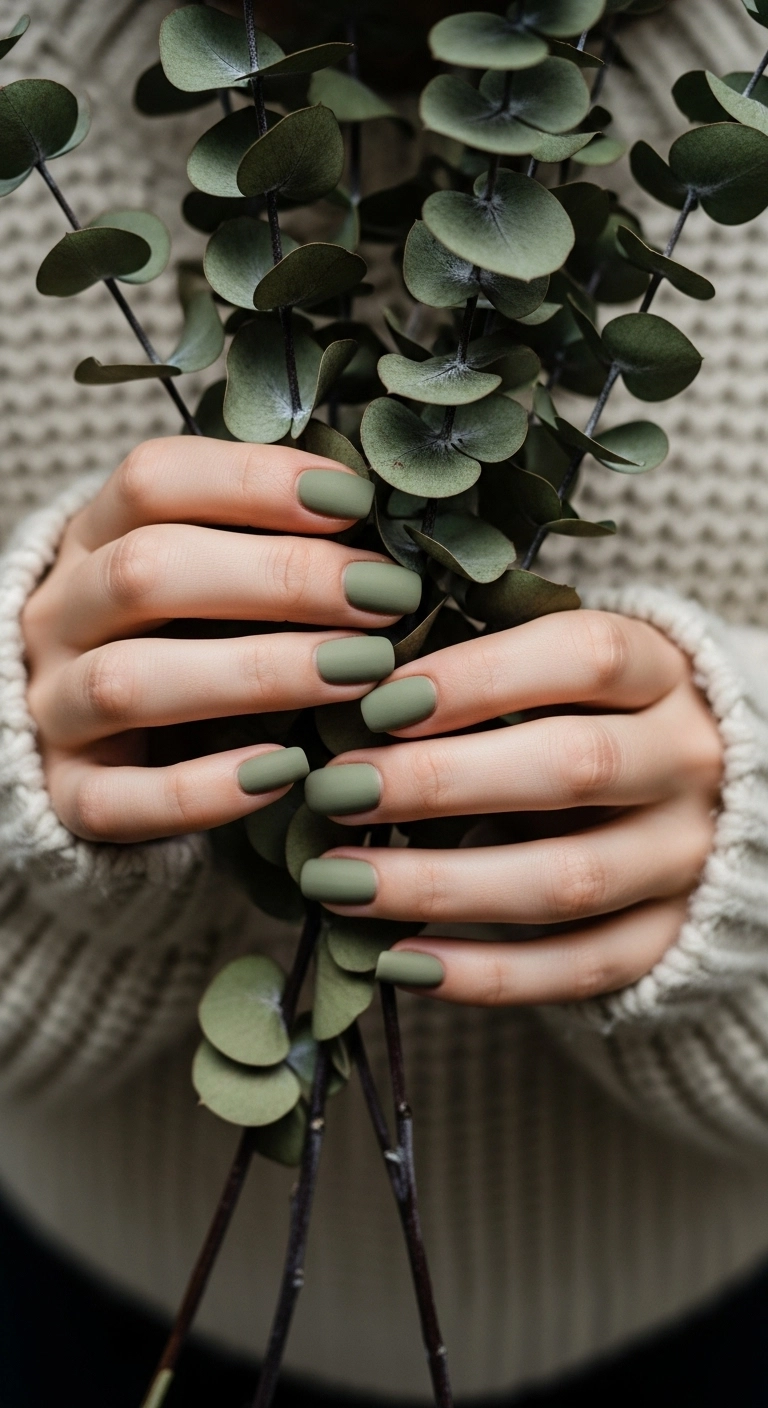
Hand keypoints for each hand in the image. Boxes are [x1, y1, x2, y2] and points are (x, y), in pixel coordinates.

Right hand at [22, 437, 419, 842]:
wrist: (89, 744)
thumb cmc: (177, 640)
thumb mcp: (204, 575)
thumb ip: (265, 547)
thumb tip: (387, 527)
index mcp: (94, 538)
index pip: (153, 480)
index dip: (253, 480)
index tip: (354, 502)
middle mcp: (59, 614)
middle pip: (146, 572)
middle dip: (279, 578)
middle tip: (383, 595)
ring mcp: (52, 708)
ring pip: (127, 681)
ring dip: (256, 672)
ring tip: (360, 672)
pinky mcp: (67, 795)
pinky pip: (116, 799)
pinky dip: (203, 790)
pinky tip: (287, 772)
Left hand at [301, 610, 723, 1004]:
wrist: (705, 803)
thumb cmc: (587, 717)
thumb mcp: (556, 677)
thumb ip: (477, 677)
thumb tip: (346, 691)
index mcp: (663, 671)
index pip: (587, 657)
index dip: (480, 677)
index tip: (377, 702)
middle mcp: (688, 760)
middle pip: (576, 766)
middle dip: (441, 782)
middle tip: (337, 793)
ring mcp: (685, 857)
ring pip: (570, 881)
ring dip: (440, 885)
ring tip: (338, 883)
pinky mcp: (670, 939)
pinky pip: (579, 968)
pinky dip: (485, 974)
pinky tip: (399, 960)